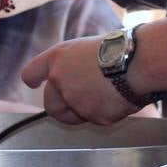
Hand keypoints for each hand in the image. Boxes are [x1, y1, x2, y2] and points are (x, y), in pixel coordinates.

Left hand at [20, 37, 137, 124]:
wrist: (136, 62)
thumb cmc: (117, 49)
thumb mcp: (86, 47)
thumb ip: (71, 64)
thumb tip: (74, 77)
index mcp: (57, 59)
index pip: (31, 72)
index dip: (33, 80)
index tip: (33, 84)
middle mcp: (60, 81)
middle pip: (51, 105)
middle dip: (60, 107)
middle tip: (77, 101)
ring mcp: (75, 101)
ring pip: (74, 115)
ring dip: (84, 110)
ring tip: (105, 94)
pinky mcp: (93, 116)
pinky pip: (96, 119)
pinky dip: (106, 112)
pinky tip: (118, 98)